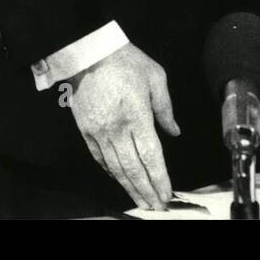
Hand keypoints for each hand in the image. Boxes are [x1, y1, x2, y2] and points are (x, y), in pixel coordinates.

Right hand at [69, 42, 180, 209]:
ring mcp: (99, 130)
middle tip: (156, 208)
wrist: (88, 51)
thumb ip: (166, 107)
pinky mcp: (86, 129)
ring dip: (129, 187)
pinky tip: (119, 180)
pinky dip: (110, 171)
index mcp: (137, 115)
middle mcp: (117, 127)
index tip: (167, 194)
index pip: (151, 156)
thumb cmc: (124, 59)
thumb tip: (174, 131)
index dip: (159, 179)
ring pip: (115, 167)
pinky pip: (99, 157)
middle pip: (133, 168)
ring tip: (141, 202)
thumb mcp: (155, 76)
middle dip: (146, 191)